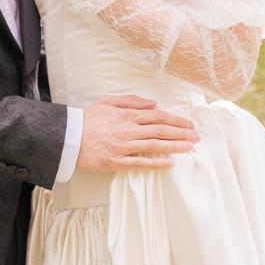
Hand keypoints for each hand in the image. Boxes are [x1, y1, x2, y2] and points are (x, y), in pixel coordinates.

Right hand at [79, 95, 199, 172]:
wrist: (67, 137)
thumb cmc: (87, 119)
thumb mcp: (108, 102)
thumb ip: (131, 101)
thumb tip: (153, 103)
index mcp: (127, 115)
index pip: (158, 117)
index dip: (176, 120)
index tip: (189, 124)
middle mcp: (128, 130)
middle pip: (161, 130)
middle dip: (181, 133)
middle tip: (196, 137)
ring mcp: (123, 147)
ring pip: (155, 145)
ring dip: (175, 146)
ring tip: (190, 147)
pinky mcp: (117, 162)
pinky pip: (140, 163)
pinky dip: (156, 163)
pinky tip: (170, 163)